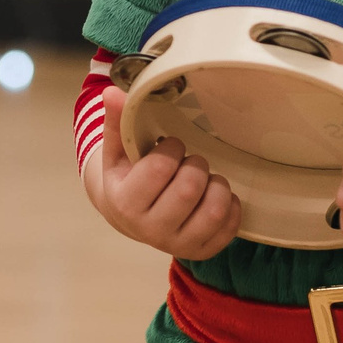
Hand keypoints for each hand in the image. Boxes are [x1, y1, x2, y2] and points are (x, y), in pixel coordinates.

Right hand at [85, 86, 242, 259]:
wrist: (131, 218)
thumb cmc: (127, 177)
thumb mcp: (117, 151)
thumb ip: (117, 121)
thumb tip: (112, 91)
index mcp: (126, 204)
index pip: (160, 168)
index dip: (172, 148)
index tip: (170, 146)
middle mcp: (150, 231)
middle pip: (190, 188)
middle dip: (195, 164)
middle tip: (189, 161)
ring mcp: (177, 245)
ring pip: (215, 209)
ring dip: (216, 183)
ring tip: (204, 177)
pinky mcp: (201, 252)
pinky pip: (230, 226)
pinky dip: (229, 204)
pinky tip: (214, 194)